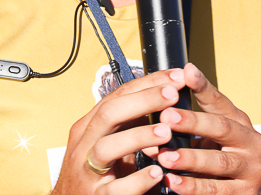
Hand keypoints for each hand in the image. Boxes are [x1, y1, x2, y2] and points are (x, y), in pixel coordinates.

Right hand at [51, 68, 186, 194]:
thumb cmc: (96, 174)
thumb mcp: (109, 142)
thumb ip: (130, 123)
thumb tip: (164, 96)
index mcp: (89, 126)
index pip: (117, 95)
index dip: (147, 83)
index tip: (176, 76)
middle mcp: (84, 145)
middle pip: (109, 114)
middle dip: (142, 101)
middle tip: (172, 94)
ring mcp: (87, 172)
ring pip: (106, 148)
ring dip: (138, 137)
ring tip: (166, 132)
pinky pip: (117, 189)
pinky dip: (138, 180)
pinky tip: (156, 173)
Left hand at [155, 63, 260, 194]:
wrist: (253, 193)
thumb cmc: (227, 156)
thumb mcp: (217, 134)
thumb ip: (196, 117)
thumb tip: (174, 87)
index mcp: (241, 123)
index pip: (221, 102)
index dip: (203, 88)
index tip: (185, 72)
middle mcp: (251, 143)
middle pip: (222, 129)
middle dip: (193, 122)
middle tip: (166, 117)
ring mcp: (251, 170)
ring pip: (219, 163)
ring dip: (189, 159)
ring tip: (164, 156)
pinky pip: (215, 191)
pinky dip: (192, 187)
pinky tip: (172, 182)